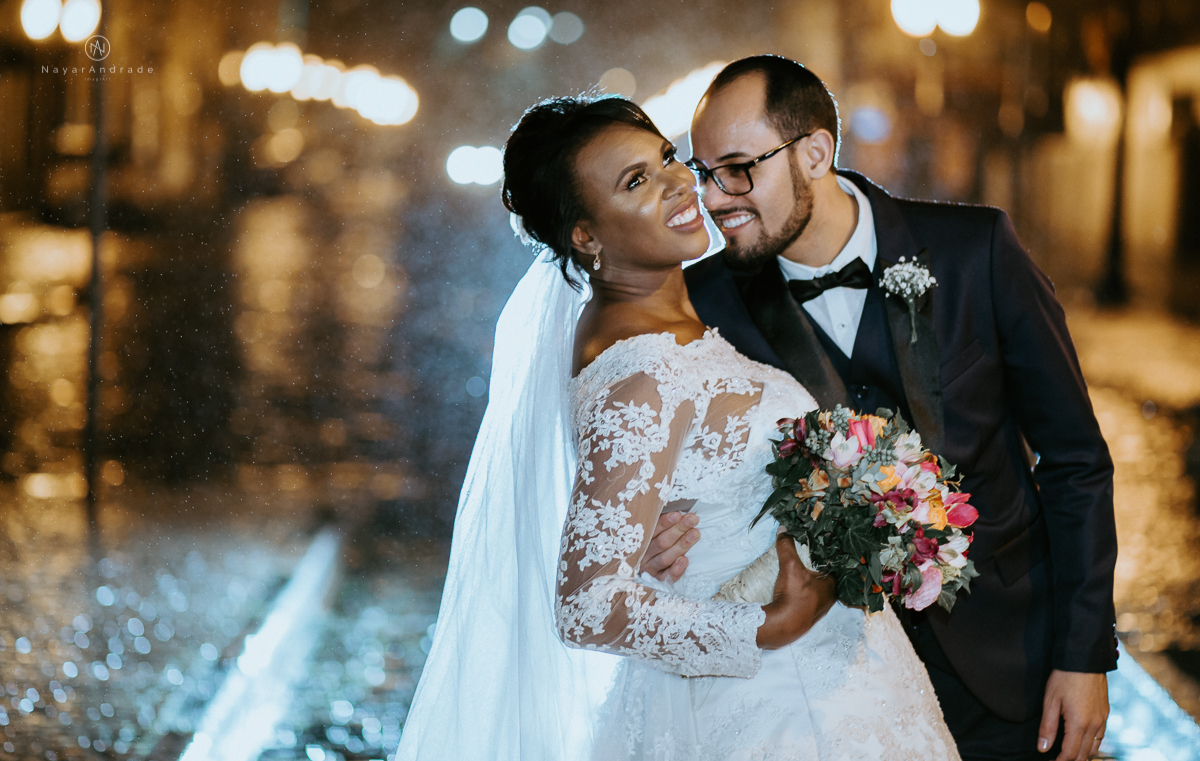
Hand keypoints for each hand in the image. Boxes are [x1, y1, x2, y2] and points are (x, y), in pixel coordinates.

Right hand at [640, 511, 699, 581]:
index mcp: (639, 540)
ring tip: (695, 534)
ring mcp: (649, 569)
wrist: (632, 575)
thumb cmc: (652, 543)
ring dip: (681, 545)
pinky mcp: (656, 581)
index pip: (652, 530)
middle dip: (678, 530)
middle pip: (661, 543)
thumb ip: (659, 524)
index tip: (678, 515)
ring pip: (665, 558)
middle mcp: (643, 555)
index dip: (665, 522)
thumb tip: (678, 512)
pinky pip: (666, 578)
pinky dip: (676, 570)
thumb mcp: (650, 532)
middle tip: (692, 520)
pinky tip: (685, 560)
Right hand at [756, 534, 836, 648]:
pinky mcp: (810, 617)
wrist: (783, 625)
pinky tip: (799, 590)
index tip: (820, 546)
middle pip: (827, 578)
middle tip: (812, 556)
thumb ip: (787, 547)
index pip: (834, 566)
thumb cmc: (793, 595)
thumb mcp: (789, 566)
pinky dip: (808, 593)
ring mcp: (821, 609)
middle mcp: (831, 598)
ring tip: (805, 570)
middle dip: (820, 568)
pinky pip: (812, 600)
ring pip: (820, 590)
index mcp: (832, 585)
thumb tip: (783, 529)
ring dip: (814, 582)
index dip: (827, 556)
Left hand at [1037, 670, 1108, 759]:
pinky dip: (1091, 745)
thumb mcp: (1050, 701)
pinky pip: (1100, 737)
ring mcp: (1102, 719)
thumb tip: (1043, 748)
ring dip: (1081, 755)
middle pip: (1084, 755)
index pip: (1070, 754)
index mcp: (1079, 724)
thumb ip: (1047, 727)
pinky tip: (1081, 742)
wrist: (1085, 659)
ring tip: (1067, 755)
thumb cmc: (1064, 678)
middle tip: (1056, 760)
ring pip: (1094, 748)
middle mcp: (1095, 725)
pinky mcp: (1105, 713)